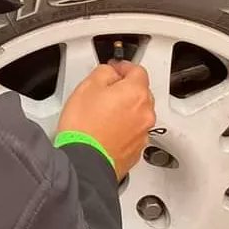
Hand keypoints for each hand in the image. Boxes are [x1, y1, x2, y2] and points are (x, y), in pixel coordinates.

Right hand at [58, 60, 155, 178]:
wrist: (83, 162)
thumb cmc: (84, 128)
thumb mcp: (87, 86)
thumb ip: (104, 72)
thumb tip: (110, 72)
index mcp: (136, 93)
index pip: (137, 70)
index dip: (123, 67)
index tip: (115, 69)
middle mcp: (145, 113)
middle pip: (141, 92)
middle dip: (125, 90)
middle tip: (105, 92)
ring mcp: (143, 133)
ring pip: (138, 113)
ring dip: (125, 110)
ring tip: (101, 115)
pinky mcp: (137, 150)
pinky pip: (133, 132)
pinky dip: (123, 129)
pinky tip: (105, 131)